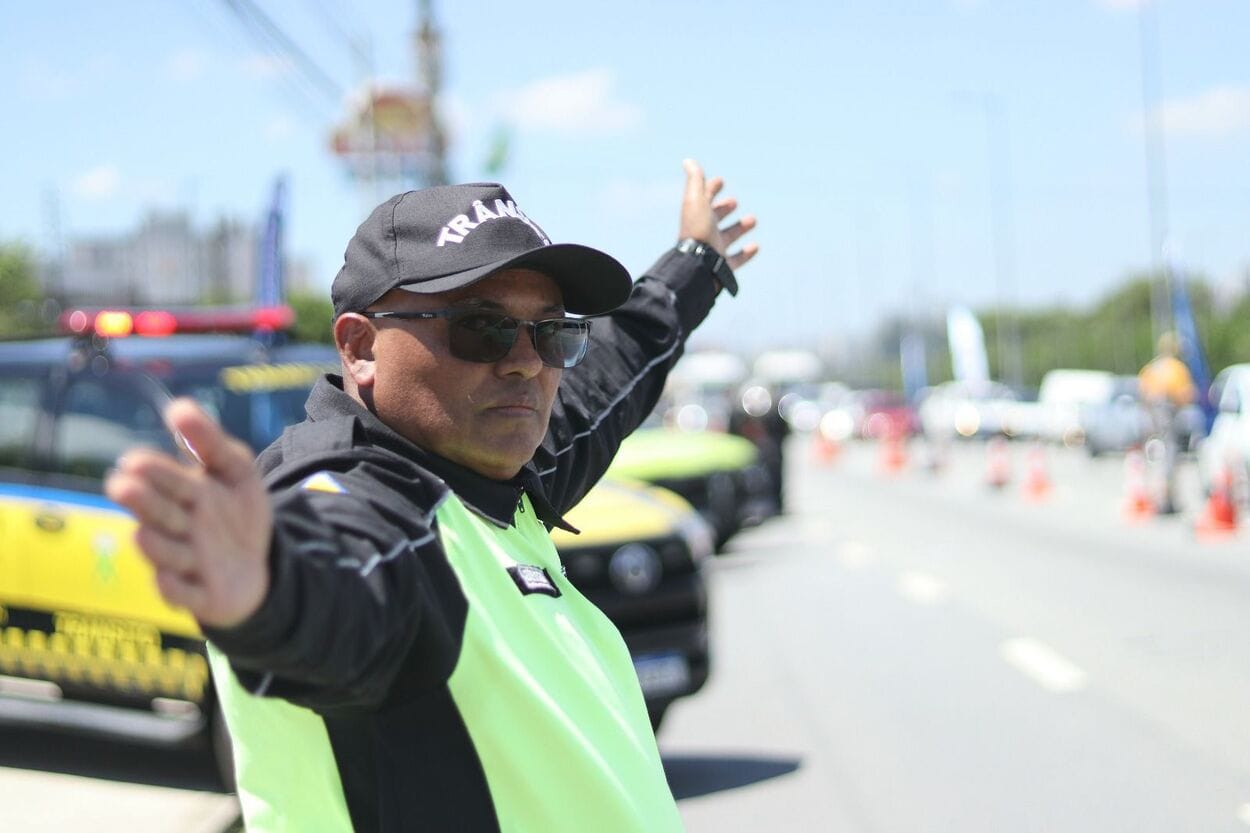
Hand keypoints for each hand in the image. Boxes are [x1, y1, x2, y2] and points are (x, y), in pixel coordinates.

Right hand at [105, 398, 271, 628]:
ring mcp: (186, 563)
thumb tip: (177, 406)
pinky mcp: (199, 595)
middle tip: (123, 486)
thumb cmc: (237, 512)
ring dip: (156, 545)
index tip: (134, 461)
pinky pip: (183, 595)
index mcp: (181, 494)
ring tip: (147, 533)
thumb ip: (209, 441)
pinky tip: (169, 578)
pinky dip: (175, 589)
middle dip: (142, 501)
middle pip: (156, 514)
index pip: (161, 479)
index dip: (149, 471)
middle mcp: (177, 528)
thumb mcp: (235, 471)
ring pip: (165, 555)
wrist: (260, 563)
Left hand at [678, 158, 758, 270]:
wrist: (698, 264)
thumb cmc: (697, 230)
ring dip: (739, 228)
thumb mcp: (696, 200)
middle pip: (714, 219)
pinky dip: (746, 254)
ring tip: (752, 220)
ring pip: (727, 237)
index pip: (703, 199)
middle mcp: (704, 233)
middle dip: (723, 209)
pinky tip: (755, 247)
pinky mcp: (723, 267)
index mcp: (697, 216)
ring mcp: (714, 250)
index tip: (720, 181)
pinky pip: (735, 260)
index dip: (711, 188)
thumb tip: (688, 161)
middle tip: (734, 202)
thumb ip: (696, 180)